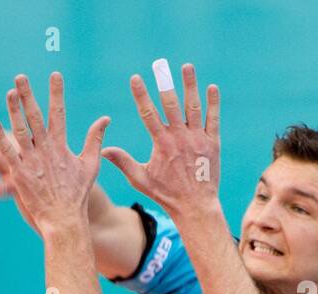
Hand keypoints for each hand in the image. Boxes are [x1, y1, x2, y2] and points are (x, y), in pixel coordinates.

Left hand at [0, 73, 109, 235]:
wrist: (63, 218)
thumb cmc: (77, 194)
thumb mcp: (90, 165)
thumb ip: (95, 140)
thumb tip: (105, 118)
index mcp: (61, 146)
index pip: (59, 113)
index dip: (56, 93)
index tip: (54, 75)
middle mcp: (45, 150)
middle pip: (35, 117)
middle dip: (28, 95)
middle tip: (20, 77)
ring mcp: (31, 161)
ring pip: (20, 130)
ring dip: (13, 111)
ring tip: (9, 93)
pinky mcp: (19, 174)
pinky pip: (7, 153)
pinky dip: (1, 138)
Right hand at [102, 60, 220, 220]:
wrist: (195, 206)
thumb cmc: (166, 194)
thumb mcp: (140, 179)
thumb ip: (123, 162)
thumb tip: (104, 150)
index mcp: (161, 144)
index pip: (148, 113)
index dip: (141, 95)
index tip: (135, 78)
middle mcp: (180, 137)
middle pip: (171, 104)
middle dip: (164, 82)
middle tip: (160, 64)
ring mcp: (198, 138)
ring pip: (193, 106)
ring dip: (190, 85)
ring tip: (186, 67)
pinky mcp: (213, 143)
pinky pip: (213, 118)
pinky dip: (213, 103)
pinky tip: (211, 88)